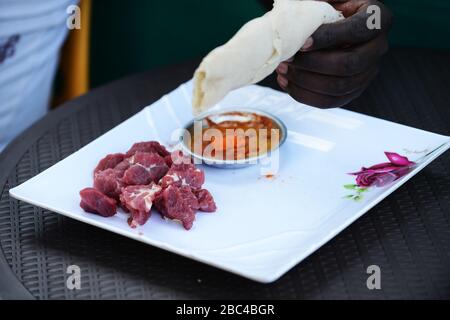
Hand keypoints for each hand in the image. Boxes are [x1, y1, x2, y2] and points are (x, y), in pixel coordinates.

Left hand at [276, 0, 392, 107]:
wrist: (326, 24)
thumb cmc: (324, 7)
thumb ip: (319, 5)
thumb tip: (298, 19)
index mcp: (378, 18)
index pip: (357, 31)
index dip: (328, 38)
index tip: (302, 43)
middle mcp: (379, 47)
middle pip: (349, 64)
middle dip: (313, 64)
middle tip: (287, 59)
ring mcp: (367, 72)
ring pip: (339, 87)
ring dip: (305, 81)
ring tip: (282, 70)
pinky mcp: (352, 90)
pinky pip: (330, 101)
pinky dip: (305, 95)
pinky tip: (286, 83)